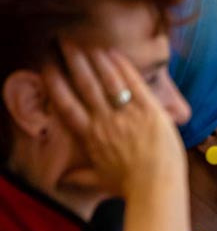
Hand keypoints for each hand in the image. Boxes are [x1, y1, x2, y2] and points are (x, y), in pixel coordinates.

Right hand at [43, 42, 184, 199]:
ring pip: (107, 78)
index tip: (47, 66)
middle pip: (84, 83)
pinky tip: (114, 52)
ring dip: (96, 57)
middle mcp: (104, 121)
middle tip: (64, 41)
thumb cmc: (129, 188)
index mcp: (89, 136)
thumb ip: (80, 176)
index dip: (54, 82)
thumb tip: (63, 180)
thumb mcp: (99, 180)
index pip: (65, 103)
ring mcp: (127, 114)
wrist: (156, 189)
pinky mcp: (150, 110)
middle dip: (72, 59)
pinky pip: (133, 82)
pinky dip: (123, 65)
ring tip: (87, 42)